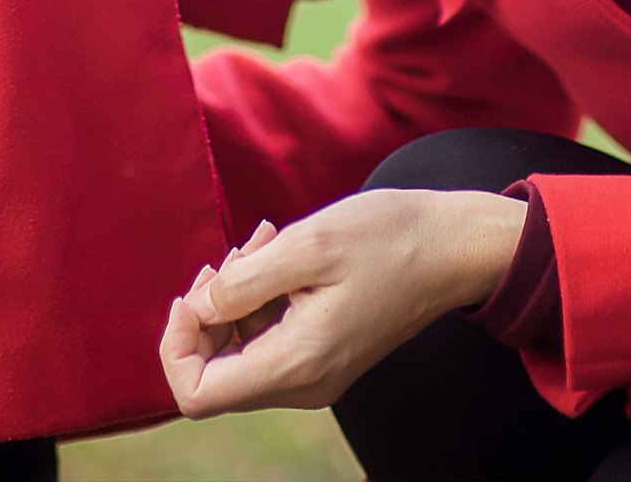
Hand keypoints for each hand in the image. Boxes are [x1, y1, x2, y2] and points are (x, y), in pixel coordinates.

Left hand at [159, 187, 526, 416]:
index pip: (196, 393)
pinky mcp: (323, 356)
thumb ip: (242, 283)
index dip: (176, 343)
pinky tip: (278, 253)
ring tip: (265, 242)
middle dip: (207, 311)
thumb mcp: (307, 244)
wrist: (454, 247)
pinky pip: (267, 340)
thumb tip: (197, 308)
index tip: (194, 291)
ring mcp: (315, 374)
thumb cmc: (388, 238)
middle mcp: (303, 385)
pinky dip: (258, 298)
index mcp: (297, 364)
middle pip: (213, 375)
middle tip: (237, 255)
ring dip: (235, 296)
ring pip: (239, 353)